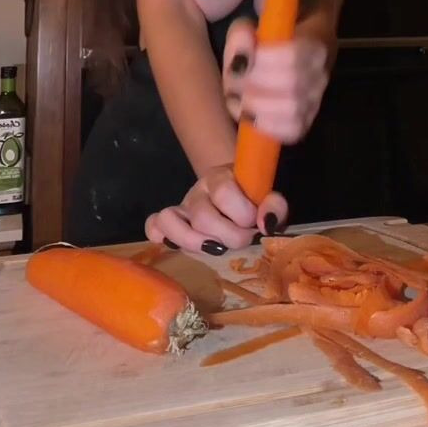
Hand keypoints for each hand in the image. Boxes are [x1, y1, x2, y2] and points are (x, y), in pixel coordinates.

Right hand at [145, 163, 287, 253]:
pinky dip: (162, 237)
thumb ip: (274, 206)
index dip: (243, 214)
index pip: (223, 193)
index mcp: (220, 178)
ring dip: (194, 241)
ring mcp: (181, 207)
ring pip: (169, 220)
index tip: (257, 222)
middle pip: (201, 217)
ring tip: (214, 248)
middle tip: (244, 239)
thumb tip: (266, 224)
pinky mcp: (169, 222)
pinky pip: (153, 226)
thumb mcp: (268, 198)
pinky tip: (178, 246)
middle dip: (229, 236)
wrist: (235, 189)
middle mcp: (197, 191)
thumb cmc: (252, 199)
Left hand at [221, 17, 328, 144]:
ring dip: (257, 107)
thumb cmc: (266, 42)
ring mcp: (315, 101)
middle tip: (232, 81)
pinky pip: (293, 132)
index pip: (294, 56)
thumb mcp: (250, 28)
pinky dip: (267, 127)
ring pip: (293, 111)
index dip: (262, 61)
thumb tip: (244, 40)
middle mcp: (320, 75)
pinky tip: (250, 117)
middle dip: (254, 85)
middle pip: (292, 85)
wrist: (288, 57)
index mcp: (314, 46)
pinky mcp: (305, 122)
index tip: (240, 59)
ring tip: (238, 99)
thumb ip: (242, 34)